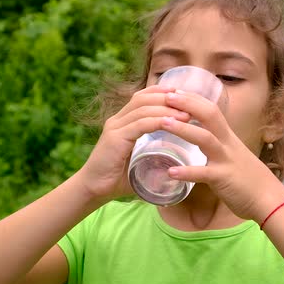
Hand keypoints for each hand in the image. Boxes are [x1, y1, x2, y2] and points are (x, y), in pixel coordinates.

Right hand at [79, 85, 190, 201]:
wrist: (93, 190)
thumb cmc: (117, 180)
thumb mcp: (138, 161)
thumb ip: (153, 155)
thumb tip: (177, 161)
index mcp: (121, 122)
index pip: (141, 97)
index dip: (161, 92)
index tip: (183, 95)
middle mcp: (116, 120)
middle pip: (143, 98)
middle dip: (167, 97)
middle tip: (189, 103)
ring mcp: (114, 128)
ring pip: (143, 109)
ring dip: (166, 109)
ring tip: (186, 114)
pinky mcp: (114, 138)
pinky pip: (139, 124)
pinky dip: (157, 122)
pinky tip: (172, 123)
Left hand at [160, 90, 283, 220]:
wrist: (269, 199)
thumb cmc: (248, 179)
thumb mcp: (232, 154)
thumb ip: (217, 145)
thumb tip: (199, 139)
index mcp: (227, 137)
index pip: (210, 109)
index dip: (192, 99)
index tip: (173, 91)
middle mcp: (227, 143)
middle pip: (209, 115)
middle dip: (187, 103)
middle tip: (166, 97)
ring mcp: (226, 159)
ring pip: (205, 138)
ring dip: (183, 129)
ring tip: (162, 123)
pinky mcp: (223, 178)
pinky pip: (203, 173)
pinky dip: (187, 172)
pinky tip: (171, 172)